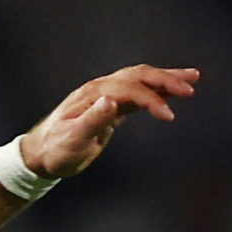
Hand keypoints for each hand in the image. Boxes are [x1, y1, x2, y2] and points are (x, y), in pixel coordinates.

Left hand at [19, 65, 200, 180]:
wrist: (39, 155)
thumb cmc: (54, 151)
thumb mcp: (72, 140)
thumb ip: (91, 120)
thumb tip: (110, 101)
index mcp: (92, 95)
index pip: (129, 89)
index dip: (151, 100)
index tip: (169, 116)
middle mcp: (100, 89)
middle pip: (138, 76)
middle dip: (165, 79)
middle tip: (191, 86)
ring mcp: (105, 96)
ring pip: (139, 80)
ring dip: (165, 78)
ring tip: (191, 78)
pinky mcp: (109, 107)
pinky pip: (136, 92)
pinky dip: (155, 90)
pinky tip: (170, 92)